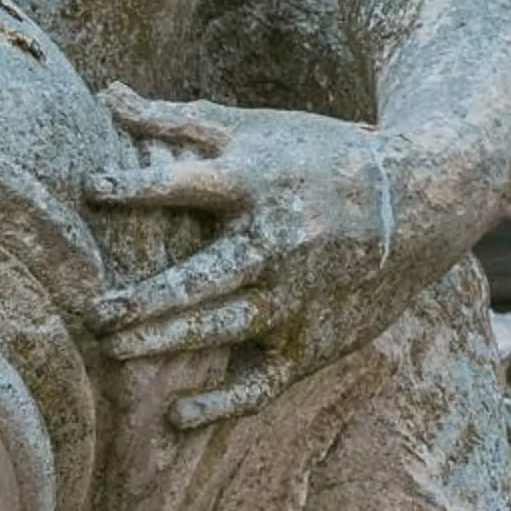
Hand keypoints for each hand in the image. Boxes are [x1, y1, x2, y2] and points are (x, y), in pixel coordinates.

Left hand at [84, 88, 414, 428]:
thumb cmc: (319, 157)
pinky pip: (262, 381)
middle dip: (145, 298)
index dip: (133, 188)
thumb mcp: (254, 129)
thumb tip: (106, 94)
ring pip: (223, 329)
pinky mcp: (311, 341)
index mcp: (255, 186)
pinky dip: (222, 402)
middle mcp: (274, 246)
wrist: (421, 203)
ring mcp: (294, 299)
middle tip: (92, 311)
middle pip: (201, 277)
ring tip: (112, 350)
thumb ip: (176, 120)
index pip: (182, 186)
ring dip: (167, 343)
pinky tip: (176, 416)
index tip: (88, 189)